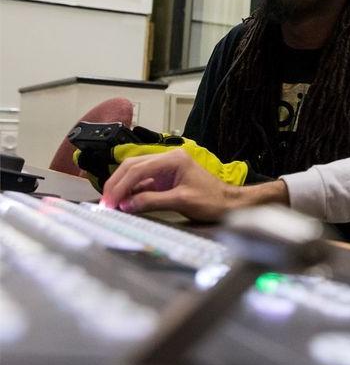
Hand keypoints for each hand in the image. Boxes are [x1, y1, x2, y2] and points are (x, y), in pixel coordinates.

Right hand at [100, 148, 286, 221]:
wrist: (230, 203)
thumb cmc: (212, 201)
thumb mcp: (181, 201)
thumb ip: (152, 201)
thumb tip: (125, 205)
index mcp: (173, 159)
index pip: (138, 169)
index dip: (121, 185)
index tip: (109, 202)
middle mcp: (168, 159)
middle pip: (132, 166)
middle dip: (116, 184)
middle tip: (105, 203)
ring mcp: (166, 168)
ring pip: (135, 173)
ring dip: (122, 187)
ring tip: (111, 204)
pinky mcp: (165, 178)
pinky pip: (143, 182)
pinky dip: (131, 191)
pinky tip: (124, 202)